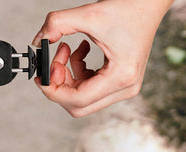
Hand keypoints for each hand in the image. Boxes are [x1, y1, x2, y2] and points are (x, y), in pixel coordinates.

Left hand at [34, 0, 171, 117]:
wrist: (147, 4)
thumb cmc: (126, 8)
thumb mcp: (87, 14)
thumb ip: (56, 25)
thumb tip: (37, 43)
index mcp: (121, 77)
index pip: (78, 100)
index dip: (54, 90)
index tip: (42, 74)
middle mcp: (126, 87)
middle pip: (79, 106)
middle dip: (60, 85)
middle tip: (54, 61)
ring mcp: (125, 87)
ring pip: (83, 98)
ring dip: (69, 76)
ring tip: (67, 49)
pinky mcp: (121, 81)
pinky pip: (91, 88)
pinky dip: (79, 72)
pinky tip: (81, 51)